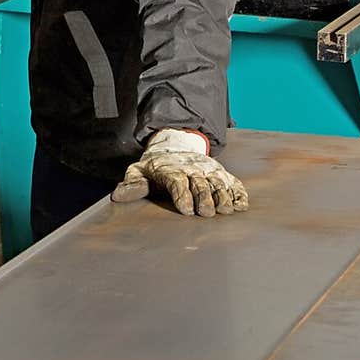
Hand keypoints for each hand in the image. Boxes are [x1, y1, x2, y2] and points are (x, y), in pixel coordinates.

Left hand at [111, 128, 249, 217]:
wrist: (175, 145)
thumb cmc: (155, 166)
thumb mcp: (138, 170)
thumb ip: (131, 183)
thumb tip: (118, 195)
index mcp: (171, 169)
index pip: (177, 181)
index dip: (181, 194)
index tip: (185, 210)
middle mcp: (192, 168)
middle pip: (199, 183)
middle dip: (203, 198)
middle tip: (206, 213)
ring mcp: (208, 170)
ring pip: (218, 182)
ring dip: (223, 196)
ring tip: (225, 210)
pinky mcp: (220, 173)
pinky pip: (232, 182)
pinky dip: (238, 192)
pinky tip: (240, 205)